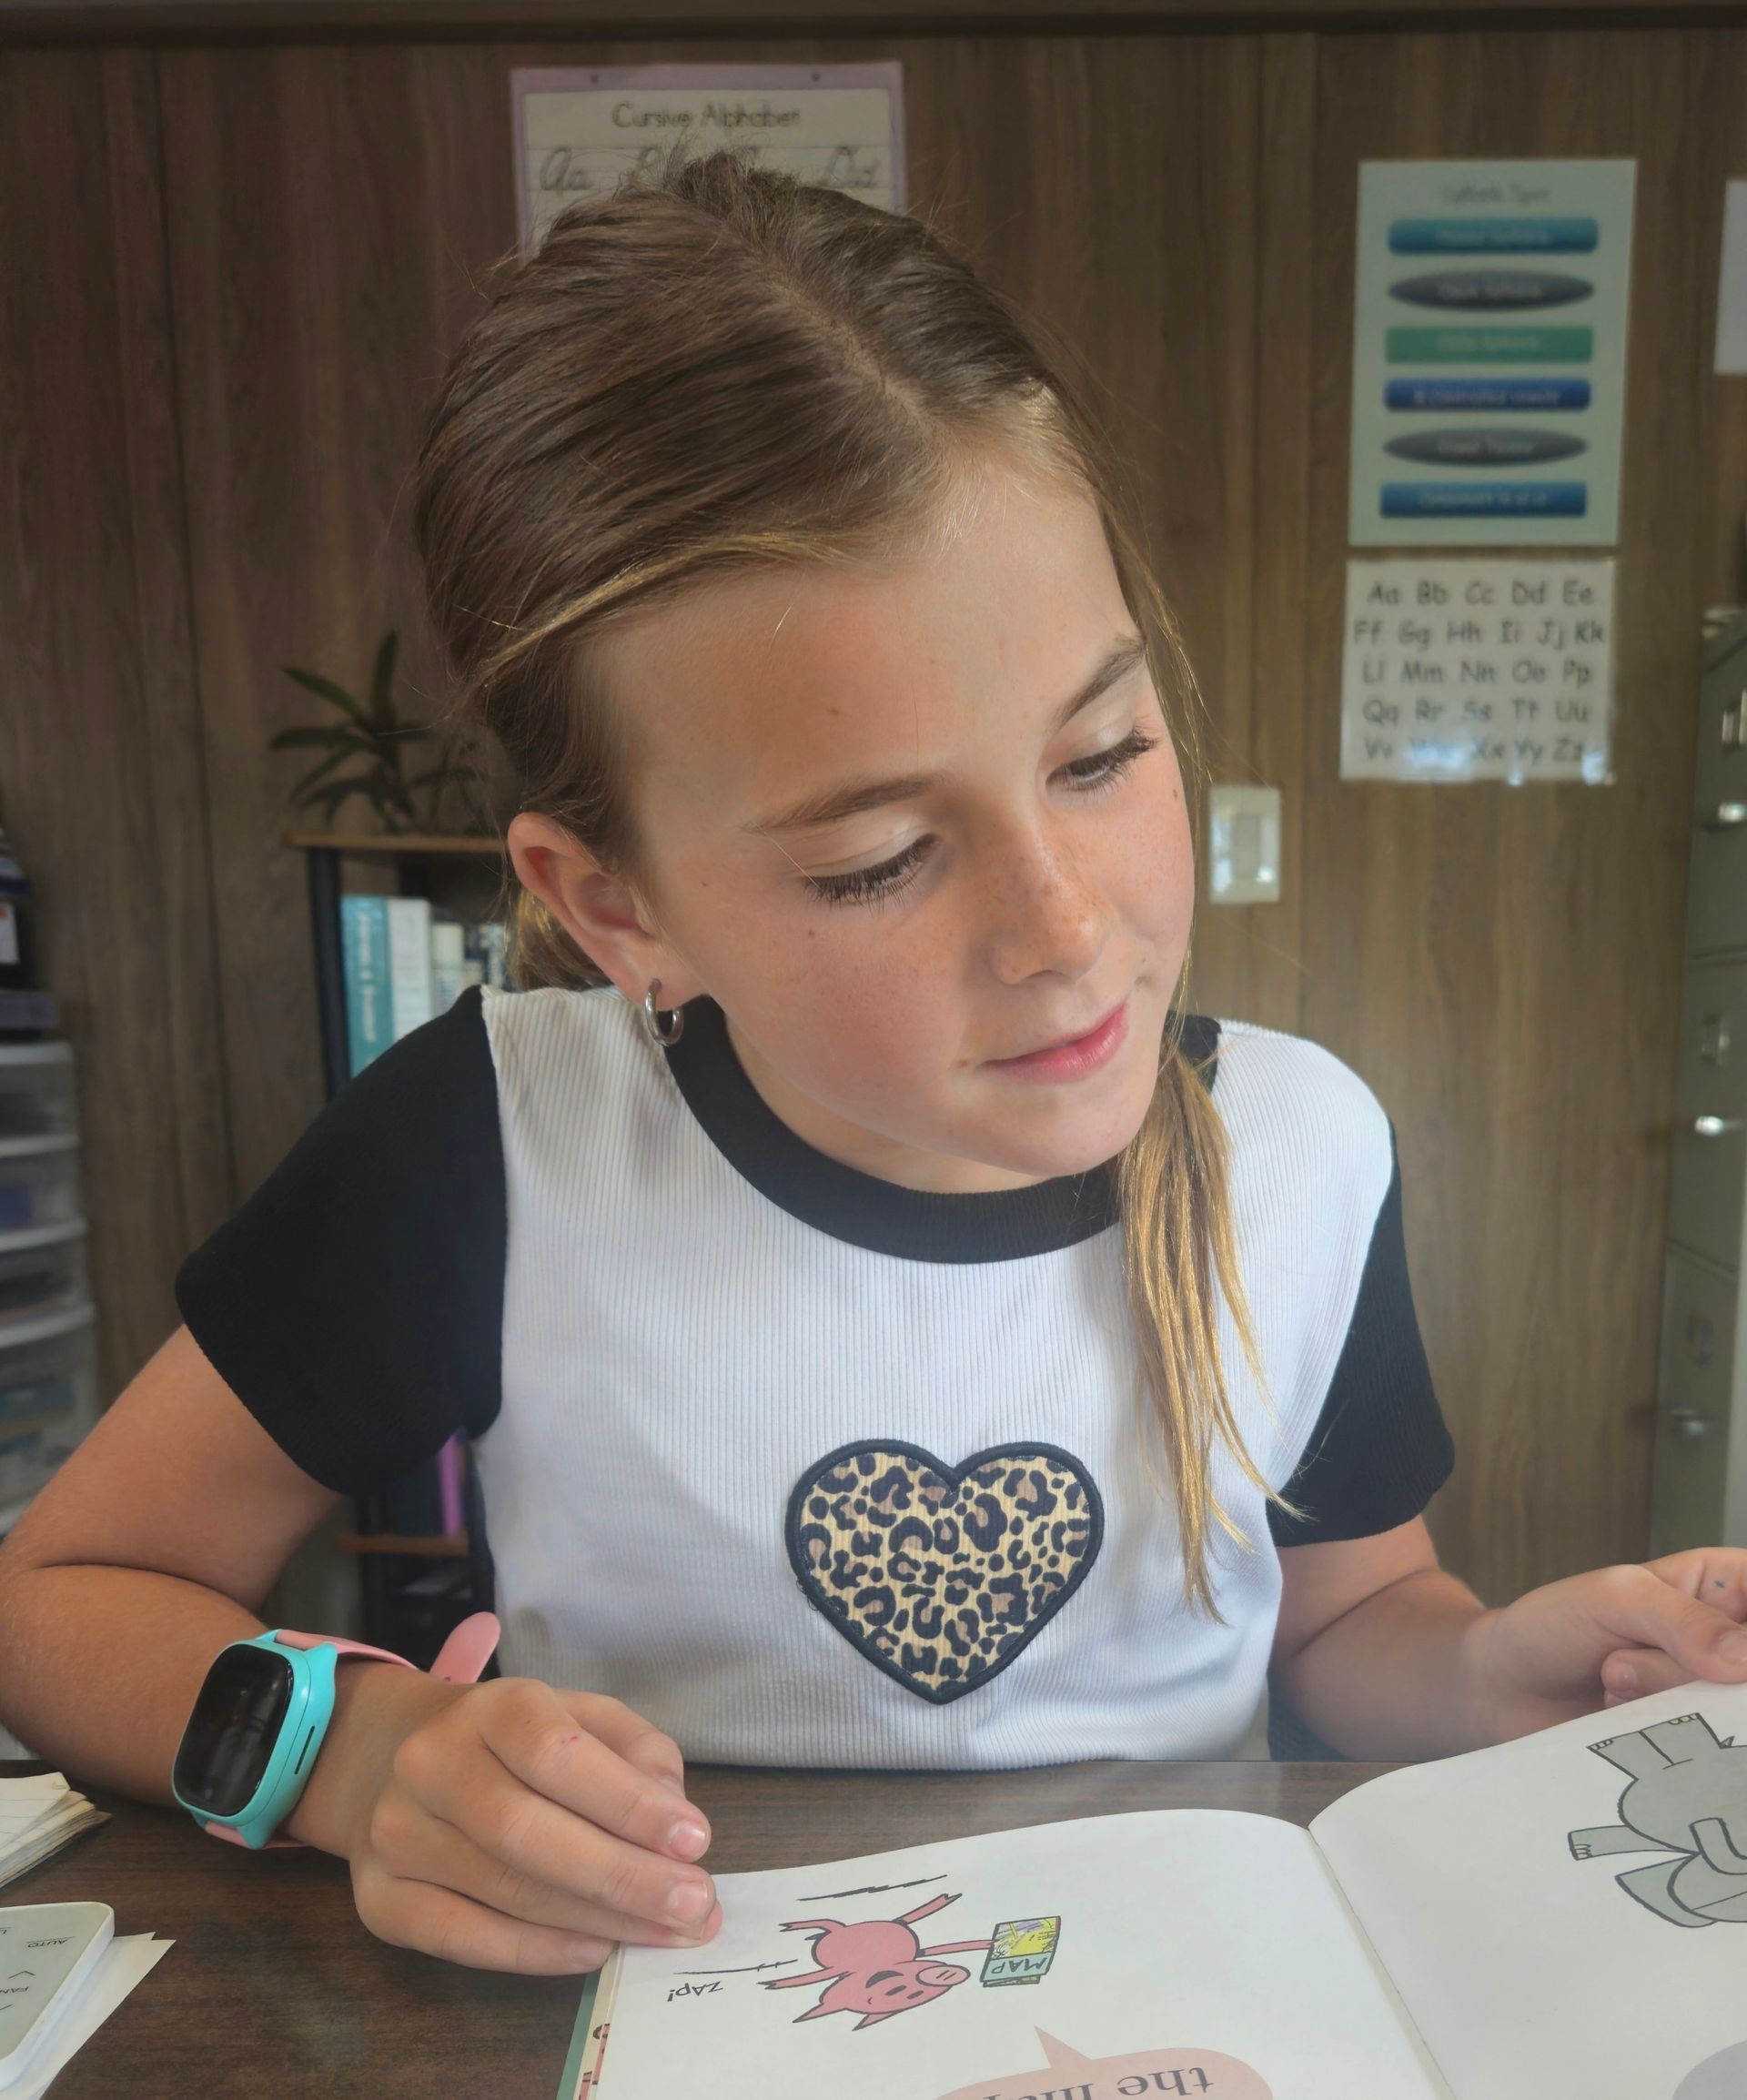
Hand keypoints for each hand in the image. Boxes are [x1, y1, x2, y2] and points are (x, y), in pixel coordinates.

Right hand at [288, 1666, 722, 1973]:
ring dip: (596, 1920)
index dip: (628, 1802)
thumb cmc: (520, 1746)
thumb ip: (637, 1757)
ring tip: (665, 1932)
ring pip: (503, 1890)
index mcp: (491, 1707)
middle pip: (526, 1831)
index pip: (558, 1754)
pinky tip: (595, 1950)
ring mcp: (395, 1833)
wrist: (399, 1763)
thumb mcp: (585, 1720)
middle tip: (695, 1907)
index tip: (696, 1840)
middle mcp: (431, 1763)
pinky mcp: (380, 1899)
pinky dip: (537, 1952)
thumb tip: (674, 1819)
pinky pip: (462, 1938)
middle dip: (622, 1876)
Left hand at [1462, 1549, 1746, 1742]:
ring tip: (1613, 1679)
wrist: (1507, 1690)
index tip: (1713, 1658)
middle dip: (1679, 1669)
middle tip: (1620, 1659)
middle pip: (1742, 1674)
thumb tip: (1746, 1658)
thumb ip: (1680, 1619)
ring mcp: (1718, 1699)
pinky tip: (1617, 1714)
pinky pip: (1708, 1753)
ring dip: (1661, 1700)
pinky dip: (1659, 1736)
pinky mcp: (1699, 1746)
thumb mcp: (1613, 1598)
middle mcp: (1734, 1643)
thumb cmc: (1556, 1625)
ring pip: (1728, 1714)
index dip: (1741, 1638)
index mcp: (1728, 1585)